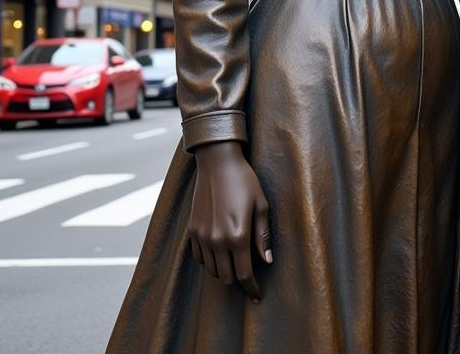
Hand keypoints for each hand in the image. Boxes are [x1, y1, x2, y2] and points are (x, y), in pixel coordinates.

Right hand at [189, 141, 271, 301]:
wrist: (217, 163)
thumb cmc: (244, 181)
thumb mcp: (261, 205)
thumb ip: (263, 236)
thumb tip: (267, 260)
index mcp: (238, 235)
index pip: (244, 274)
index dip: (251, 288)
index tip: (257, 295)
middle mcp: (217, 240)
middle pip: (226, 277)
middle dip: (238, 282)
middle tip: (248, 279)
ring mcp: (202, 236)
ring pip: (212, 270)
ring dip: (224, 272)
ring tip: (235, 265)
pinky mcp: (192, 230)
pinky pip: (199, 258)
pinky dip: (210, 262)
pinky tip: (220, 254)